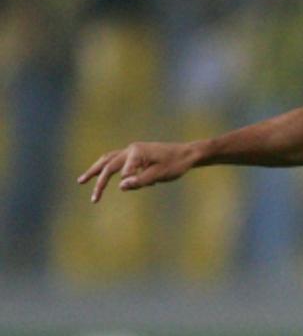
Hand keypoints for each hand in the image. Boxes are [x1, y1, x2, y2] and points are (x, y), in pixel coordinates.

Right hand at [77, 141, 196, 202]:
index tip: (147, 183)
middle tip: (81, 185)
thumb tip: (120, 186)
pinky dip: (111, 169)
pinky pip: (118, 162)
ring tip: (82, 180)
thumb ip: (140, 181)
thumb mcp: (160, 175)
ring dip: (96, 170)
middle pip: (107, 163)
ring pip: (108, 160)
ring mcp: (132, 151)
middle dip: (95, 176)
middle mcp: (131, 149)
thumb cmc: (176, 165)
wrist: (188, 154)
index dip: (129, 181)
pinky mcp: (136, 155)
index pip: (122, 170)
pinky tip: (112, 177)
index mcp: (135, 153)